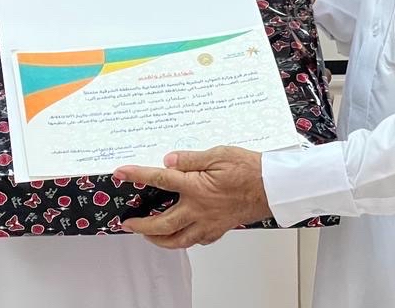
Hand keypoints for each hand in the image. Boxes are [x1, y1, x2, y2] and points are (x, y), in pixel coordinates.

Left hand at [115, 147, 271, 247]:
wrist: (274, 187)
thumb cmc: (251, 169)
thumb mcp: (219, 154)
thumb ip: (191, 159)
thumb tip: (168, 160)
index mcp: (196, 187)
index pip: (159, 180)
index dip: (137, 175)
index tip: (121, 173)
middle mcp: (199, 209)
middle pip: (161, 224)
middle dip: (140, 225)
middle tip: (127, 223)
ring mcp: (209, 223)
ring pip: (177, 240)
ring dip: (158, 239)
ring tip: (148, 234)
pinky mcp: (219, 229)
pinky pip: (196, 240)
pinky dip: (184, 239)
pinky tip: (181, 233)